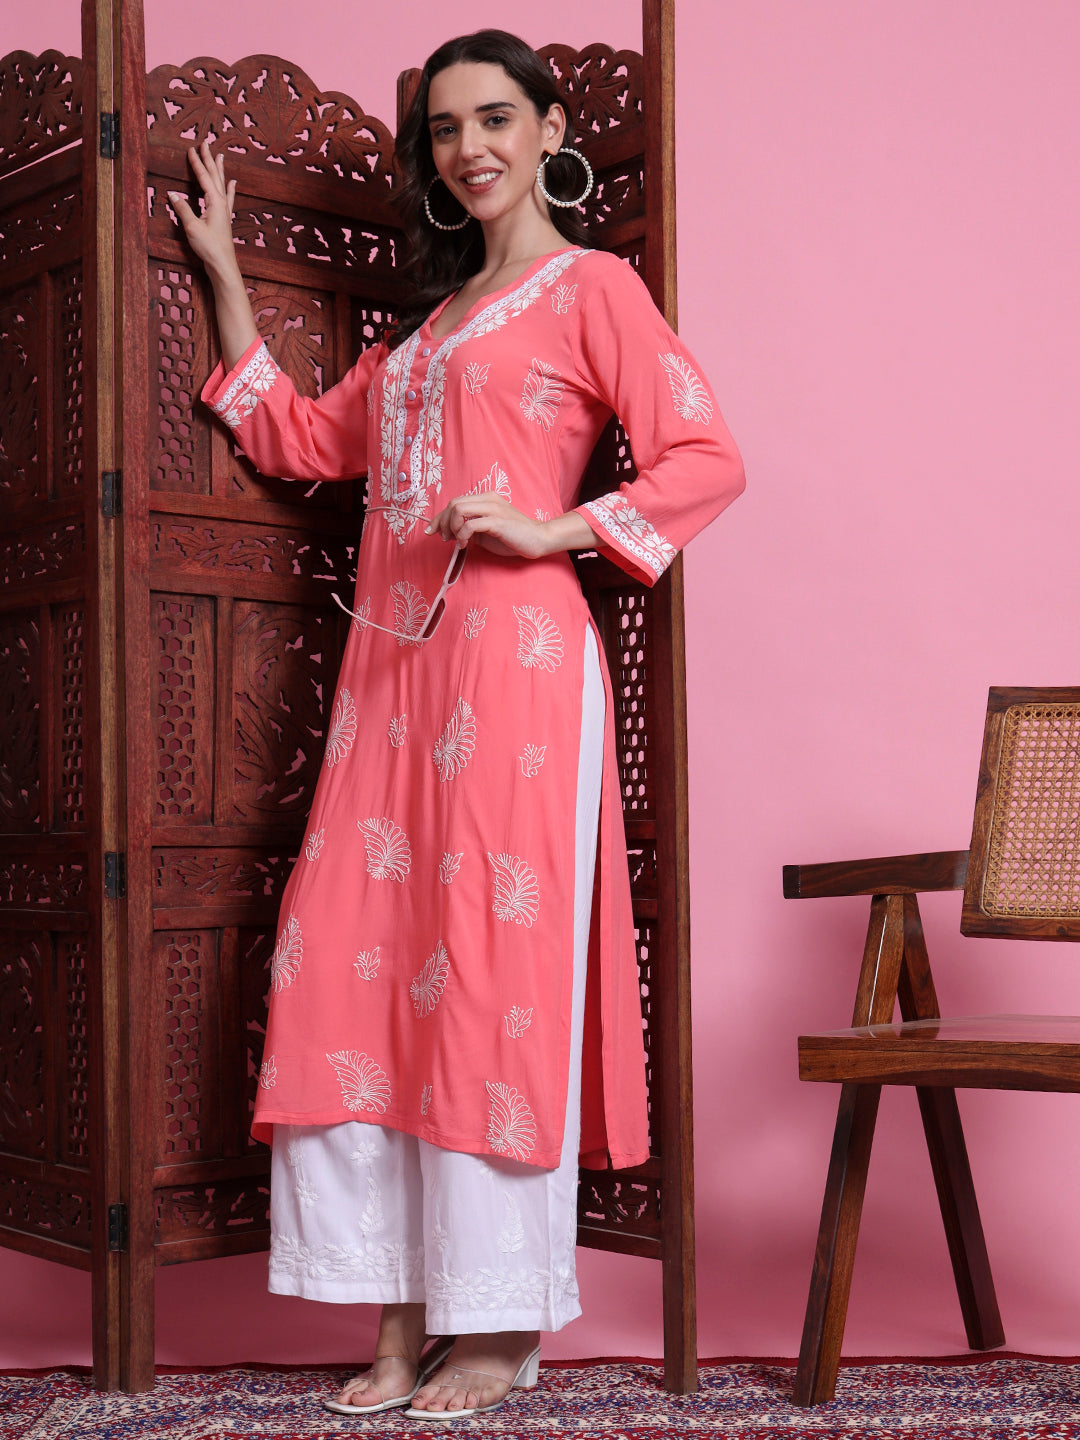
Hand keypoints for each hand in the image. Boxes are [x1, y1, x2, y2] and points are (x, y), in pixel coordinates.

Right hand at [168, 139, 238, 278]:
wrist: (223, 265)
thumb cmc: (209, 247)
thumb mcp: (192, 227)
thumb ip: (183, 209)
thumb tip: (172, 194)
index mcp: (215, 202)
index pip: (204, 177)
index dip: (197, 162)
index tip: (191, 149)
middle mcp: (222, 203)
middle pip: (215, 176)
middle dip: (209, 159)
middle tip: (206, 143)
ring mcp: (225, 211)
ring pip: (222, 184)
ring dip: (219, 169)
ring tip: (220, 156)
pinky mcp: (225, 219)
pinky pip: (228, 197)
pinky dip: (230, 188)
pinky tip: (233, 183)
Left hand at [425, 494, 594, 557]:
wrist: (538, 539)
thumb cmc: (513, 537)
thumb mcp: (486, 532)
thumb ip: (470, 528)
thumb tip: (450, 532)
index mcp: (486, 499)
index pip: (455, 502)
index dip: (440, 516)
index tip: (432, 530)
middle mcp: (488, 499)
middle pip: (454, 503)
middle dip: (442, 522)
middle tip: (443, 538)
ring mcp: (493, 508)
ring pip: (459, 509)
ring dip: (451, 526)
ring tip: (456, 540)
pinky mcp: (497, 521)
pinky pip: (470, 524)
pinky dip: (462, 534)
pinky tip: (465, 544)